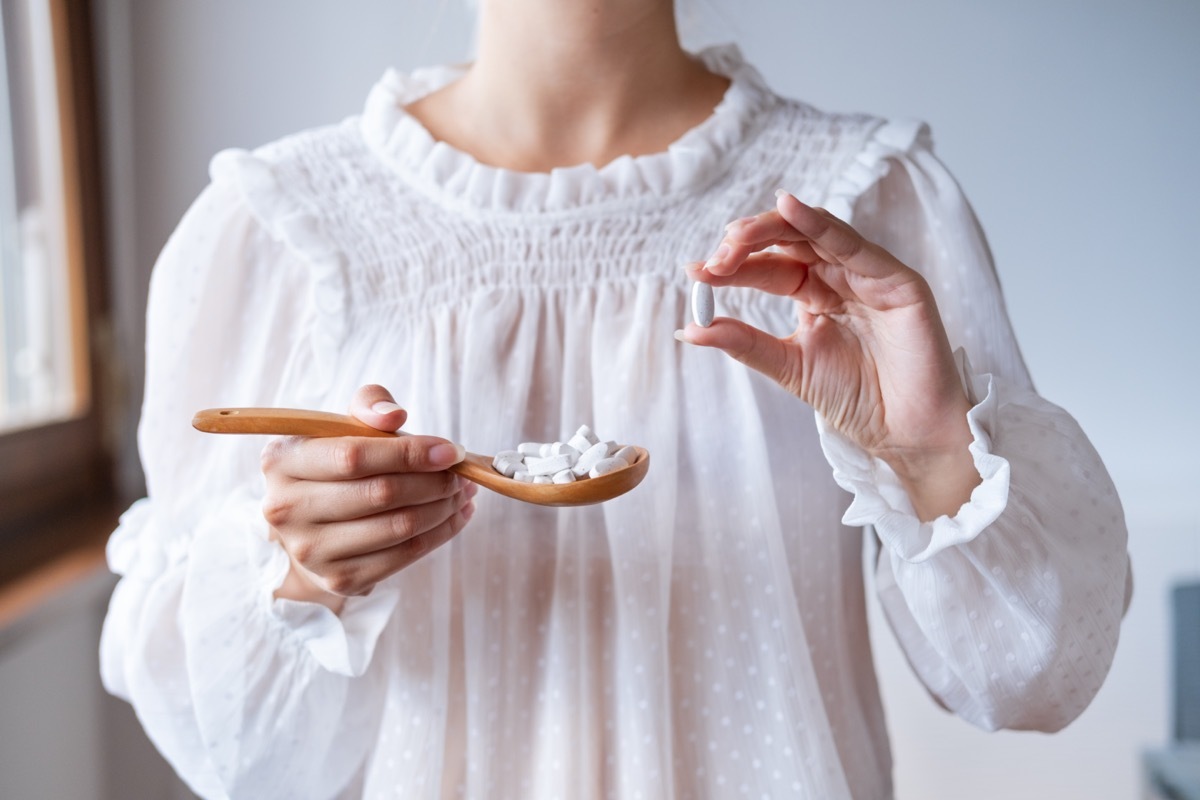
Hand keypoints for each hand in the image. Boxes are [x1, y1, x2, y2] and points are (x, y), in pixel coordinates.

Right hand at [261, 384, 475, 611]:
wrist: (313, 525)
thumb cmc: (335, 464)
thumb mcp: (343, 424)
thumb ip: (369, 404)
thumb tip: (394, 416)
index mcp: (281, 461)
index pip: (354, 456)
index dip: (410, 453)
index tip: (450, 450)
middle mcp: (286, 509)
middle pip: (382, 494)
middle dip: (434, 481)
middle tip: (461, 473)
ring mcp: (310, 550)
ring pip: (400, 527)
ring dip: (444, 507)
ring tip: (462, 491)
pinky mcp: (340, 579)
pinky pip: (406, 556)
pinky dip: (441, 533)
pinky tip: (455, 515)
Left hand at [676, 191, 978, 519]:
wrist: (905, 433)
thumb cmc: (857, 400)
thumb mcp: (788, 366)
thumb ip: (744, 342)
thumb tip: (688, 327)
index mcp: (814, 295)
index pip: (768, 268)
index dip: (732, 267)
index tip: (696, 273)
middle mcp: (840, 277)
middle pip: (788, 242)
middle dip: (747, 244)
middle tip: (714, 259)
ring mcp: (869, 274)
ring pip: (815, 234)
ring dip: (772, 229)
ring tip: (735, 236)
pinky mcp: (896, 279)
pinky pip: (853, 243)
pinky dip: (820, 223)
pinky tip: (789, 208)